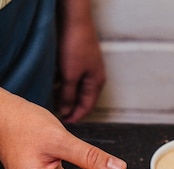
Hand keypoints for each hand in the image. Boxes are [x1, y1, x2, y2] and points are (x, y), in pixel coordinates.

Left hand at [55, 1, 105, 122]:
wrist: (74, 19)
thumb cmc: (76, 45)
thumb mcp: (69, 75)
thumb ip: (68, 95)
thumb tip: (66, 111)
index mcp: (96, 83)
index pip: (87, 108)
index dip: (76, 117)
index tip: (65, 122)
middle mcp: (94, 77)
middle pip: (83, 99)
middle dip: (71, 107)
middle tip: (58, 112)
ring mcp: (88, 68)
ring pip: (77, 88)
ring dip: (67, 95)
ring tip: (55, 99)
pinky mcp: (81, 60)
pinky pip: (74, 78)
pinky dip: (65, 84)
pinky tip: (55, 83)